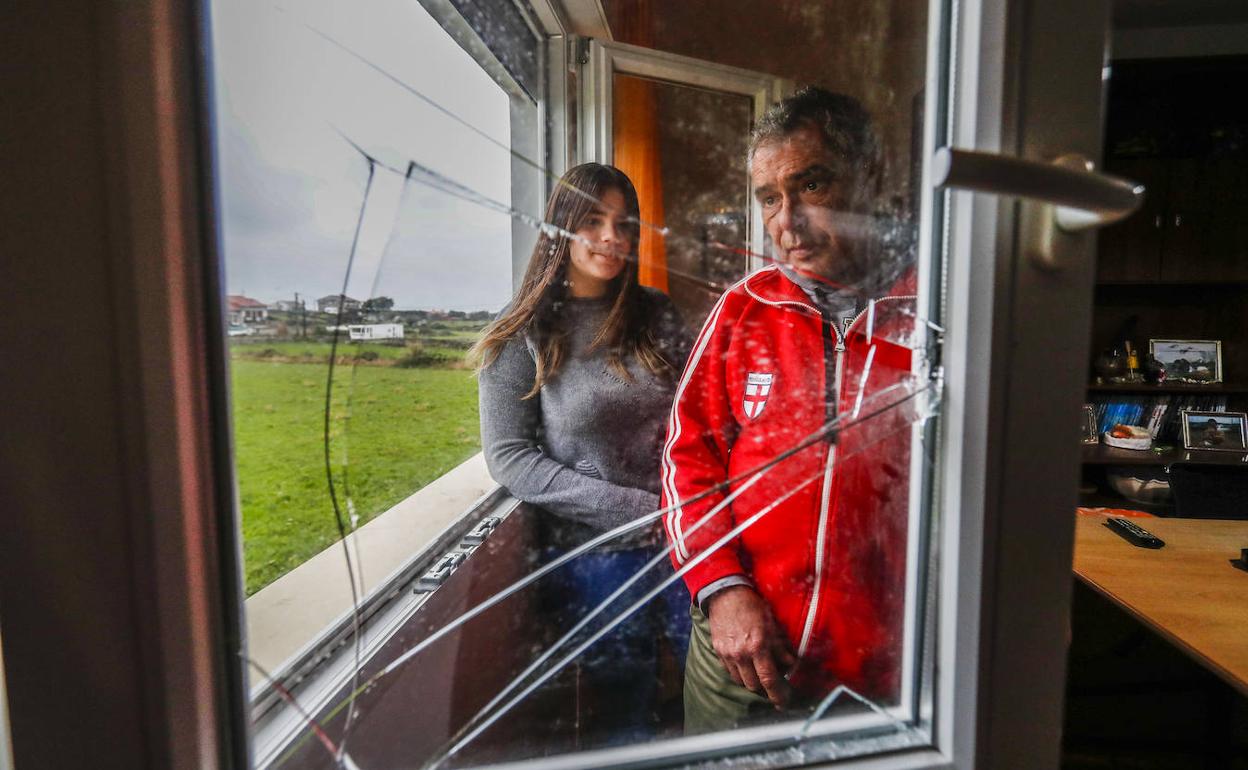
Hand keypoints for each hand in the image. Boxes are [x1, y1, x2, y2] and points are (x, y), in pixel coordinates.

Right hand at [704, 585, 796, 707]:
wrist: (726, 593)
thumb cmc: (751, 605)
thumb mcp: (772, 624)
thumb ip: (781, 647)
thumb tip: (791, 664)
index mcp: (757, 646)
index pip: (769, 679)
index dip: (778, 695)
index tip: (783, 702)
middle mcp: (741, 653)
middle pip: (753, 685)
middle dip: (764, 688)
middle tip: (773, 684)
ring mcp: (727, 653)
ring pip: (740, 680)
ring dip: (751, 681)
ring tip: (759, 673)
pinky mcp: (718, 650)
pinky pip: (730, 670)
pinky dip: (739, 672)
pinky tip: (746, 664)